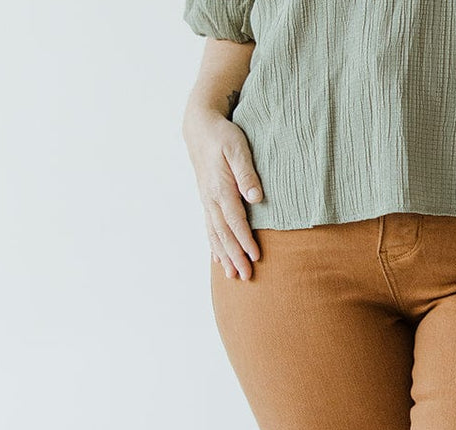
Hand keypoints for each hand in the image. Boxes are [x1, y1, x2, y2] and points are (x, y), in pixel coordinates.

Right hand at [182, 105, 262, 279]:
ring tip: (233, 275)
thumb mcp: (237, 148)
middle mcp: (211, 198)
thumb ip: (246, 173)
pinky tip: (218, 260)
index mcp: (220, 188)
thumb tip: (254, 197)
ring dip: (224, 256)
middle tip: (246, 276)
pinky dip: (214, 246)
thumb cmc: (223, 135)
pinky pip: (209, 228)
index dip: (245, 240)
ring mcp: (207, 201)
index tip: (256, 257)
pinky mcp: (207, 201)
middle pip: (224, 233)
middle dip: (235, 256)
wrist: (199, 127)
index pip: (235, 220)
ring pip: (215, 234)